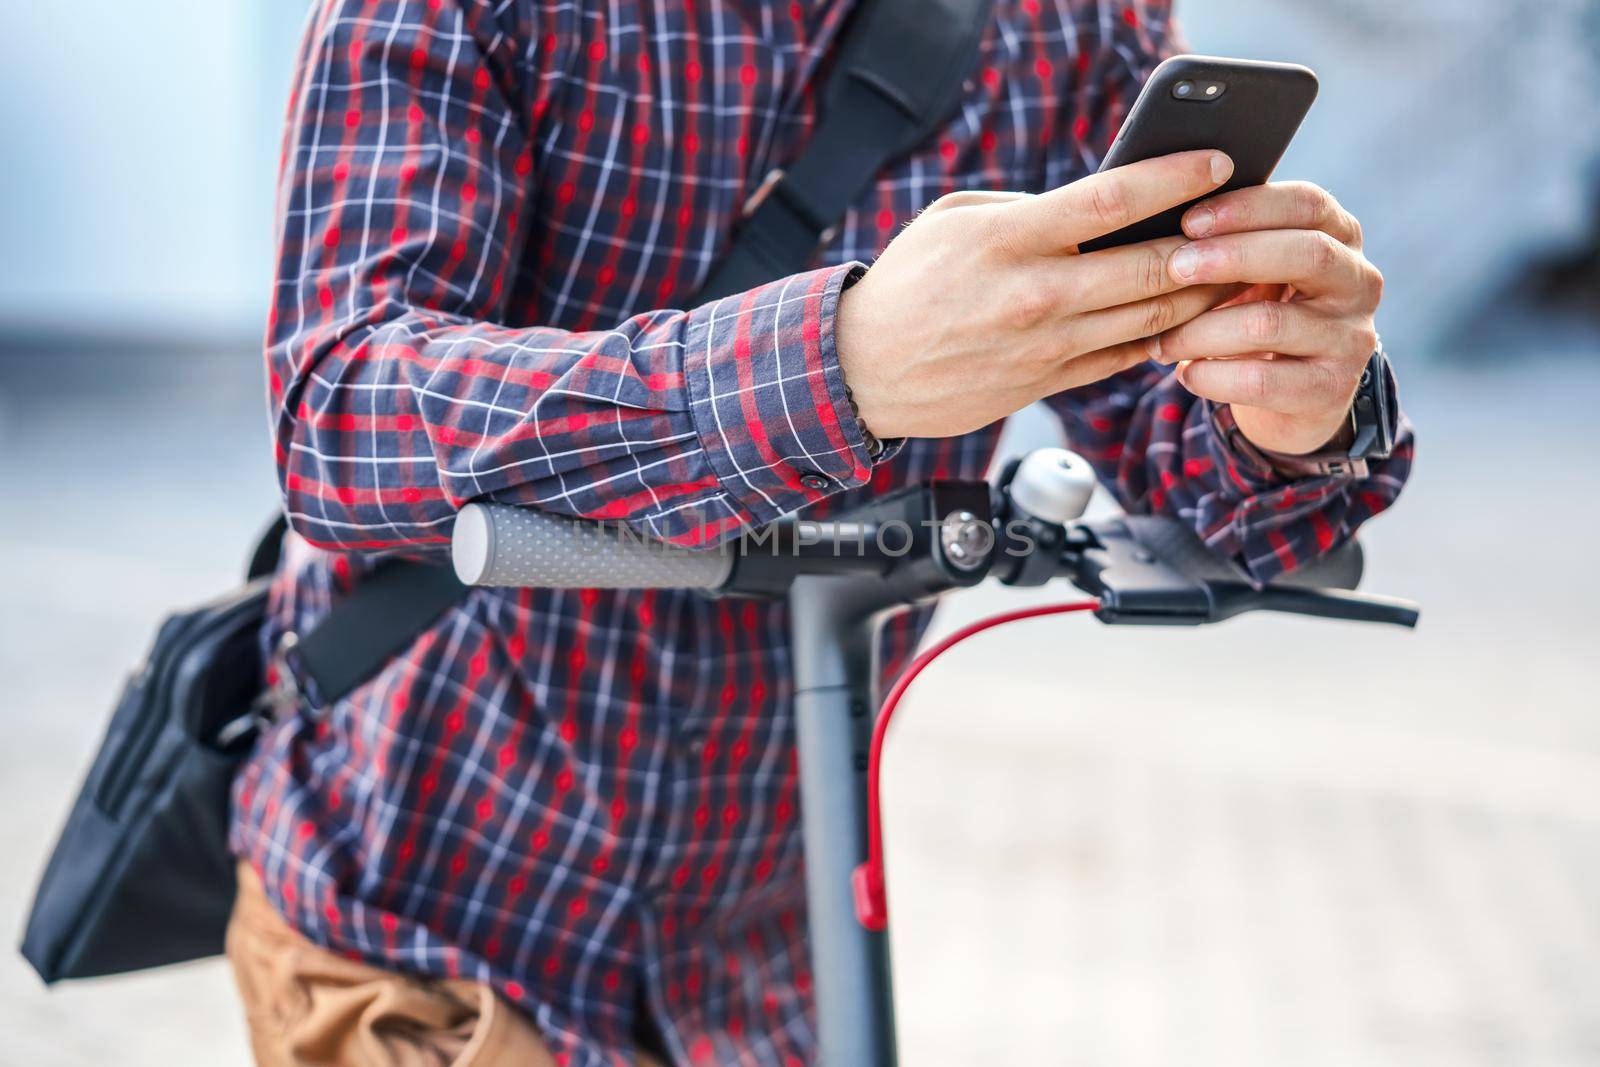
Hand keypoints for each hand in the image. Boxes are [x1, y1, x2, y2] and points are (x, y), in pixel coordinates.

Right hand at [836, 151, 1237, 439]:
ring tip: (1232, 272)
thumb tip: (1093, 208)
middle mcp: (1035, 295)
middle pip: (1150, 269)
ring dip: (1201, 296)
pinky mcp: (1046, 384)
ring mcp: (1045, 347)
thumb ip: (1026, 209)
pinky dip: (1162, 338)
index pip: (1111, 202)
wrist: (863, 370)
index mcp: (1009, 240)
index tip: (1217, 162)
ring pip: (1151, 320)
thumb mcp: (953, 220)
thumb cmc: (906, 285)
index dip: (1174, 179)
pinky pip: (1124, 359)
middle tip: (1242, 227)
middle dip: (1209, 247)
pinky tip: (1184, 318)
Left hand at [1148, 181, 1383, 455]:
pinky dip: (1212, 375)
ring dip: (1202, 329)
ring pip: (1270, 323)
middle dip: (1232, 257)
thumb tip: (1162, 220)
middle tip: (1173, 268)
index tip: (1190, 220)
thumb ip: (1231, 241)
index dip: (1249, 207)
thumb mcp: (1256, 271)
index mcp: (1341, 237)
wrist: (1294, 397)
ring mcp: (1351, 339)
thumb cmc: (1260, 312)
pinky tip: (1185, 372)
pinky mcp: (1330, 390)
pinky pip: (1260, 380)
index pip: (1307, 204)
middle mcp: (1359, 283)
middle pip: (1307, 254)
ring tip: (1161, 339)